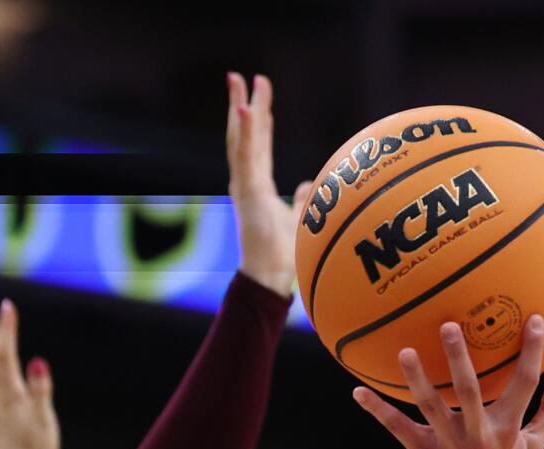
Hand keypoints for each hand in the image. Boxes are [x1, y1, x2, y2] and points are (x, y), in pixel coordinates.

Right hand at [226, 72, 310, 298]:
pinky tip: (244, 109)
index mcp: (257, 186)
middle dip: (242, 104)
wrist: (271, 278)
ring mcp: (244, 185)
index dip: (258, 119)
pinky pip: (246, 156)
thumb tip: (307, 184)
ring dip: (238, 108)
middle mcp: (246, 181)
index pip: (257, 144)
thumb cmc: (282, 255)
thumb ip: (300, 200)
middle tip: (240, 76)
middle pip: (243, 135)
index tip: (258, 96)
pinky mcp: (246, 192)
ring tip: (236, 80)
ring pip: (240, 139)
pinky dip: (244, 131)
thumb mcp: (297, 219)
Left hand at [352, 319, 543, 448]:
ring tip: (405, 351)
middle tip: (449, 325)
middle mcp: (480, 437)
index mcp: (508, 429)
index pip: (525, 384)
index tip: (531, 318)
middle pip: (470, 391)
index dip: (531, 350)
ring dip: (417, 379)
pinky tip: (358, 392)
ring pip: (431, 407)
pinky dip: (378, 410)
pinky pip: (399, 429)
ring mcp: (451, 448)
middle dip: (459, 358)